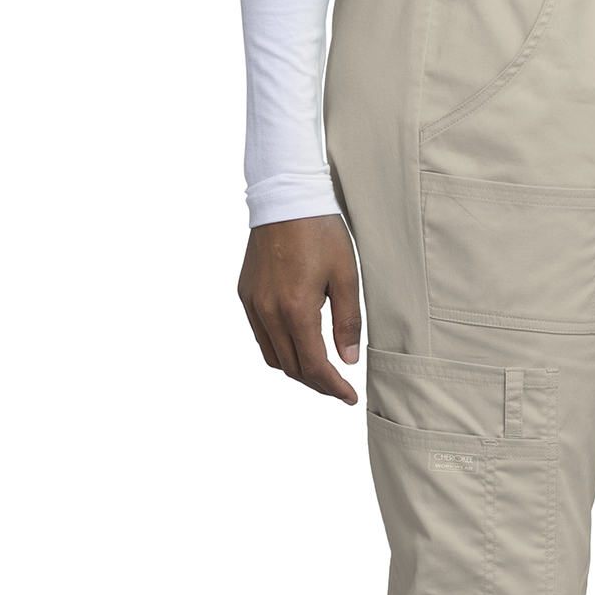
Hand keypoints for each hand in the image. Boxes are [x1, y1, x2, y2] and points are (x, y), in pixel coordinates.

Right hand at [238, 214, 360, 402]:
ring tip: (321, 372)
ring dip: (297, 370)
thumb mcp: (347, 276)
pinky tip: (298, 345)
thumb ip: (348, 322)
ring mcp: (253, 304)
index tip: (349, 397)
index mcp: (296, 309)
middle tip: (339, 388)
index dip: (333, 387)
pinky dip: (280, 350)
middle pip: (292, 368)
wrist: (285, 197)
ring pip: (273, 356)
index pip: (314, 366)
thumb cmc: (320, 231)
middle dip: (317, 383)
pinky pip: (261, 336)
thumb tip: (348, 360)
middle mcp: (268, 311)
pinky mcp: (246, 294)